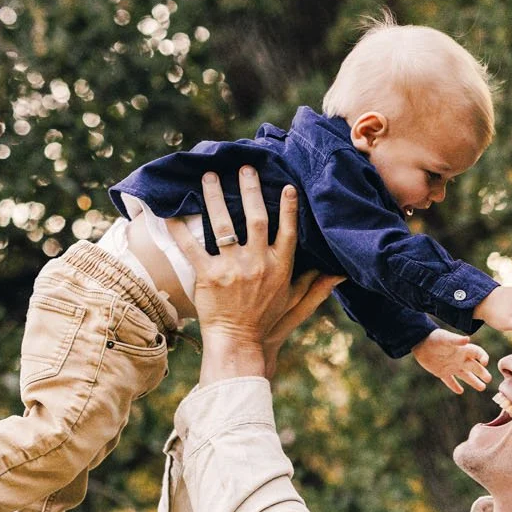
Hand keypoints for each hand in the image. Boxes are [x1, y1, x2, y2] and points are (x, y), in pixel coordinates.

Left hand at [168, 167, 340, 381]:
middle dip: (250, 189)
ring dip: (216, 197)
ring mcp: (233, 269)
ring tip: (210, 177)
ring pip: (223, 224)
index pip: (288, 230)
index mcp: (280, 267)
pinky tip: (170, 211)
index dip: (289, 207)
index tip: (287, 186)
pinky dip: (180, 229)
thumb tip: (341, 274)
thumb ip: (316, 285)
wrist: (239, 342)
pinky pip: (192, 246)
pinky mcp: (208, 277)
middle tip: (244, 168)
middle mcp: (258, 264)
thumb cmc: (267, 322)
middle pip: (256, 218)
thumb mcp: (296, 303)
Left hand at [413, 329, 490, 392]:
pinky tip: (460, 391)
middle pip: (474, 367)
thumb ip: (456, 340)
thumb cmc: (433, 338)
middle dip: (482, 373)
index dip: (483, 357)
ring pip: (465, 375)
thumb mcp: (445, 338)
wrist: (419, 342)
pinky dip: (454, 386)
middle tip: (488, 380)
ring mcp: (451, 366)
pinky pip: (450, 381)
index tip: (484, 363)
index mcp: (462, 350)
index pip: (477, 353)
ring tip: (482, 388)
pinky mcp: (442, 372)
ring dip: (474, 381)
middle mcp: (459, 358)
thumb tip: (467, 339)